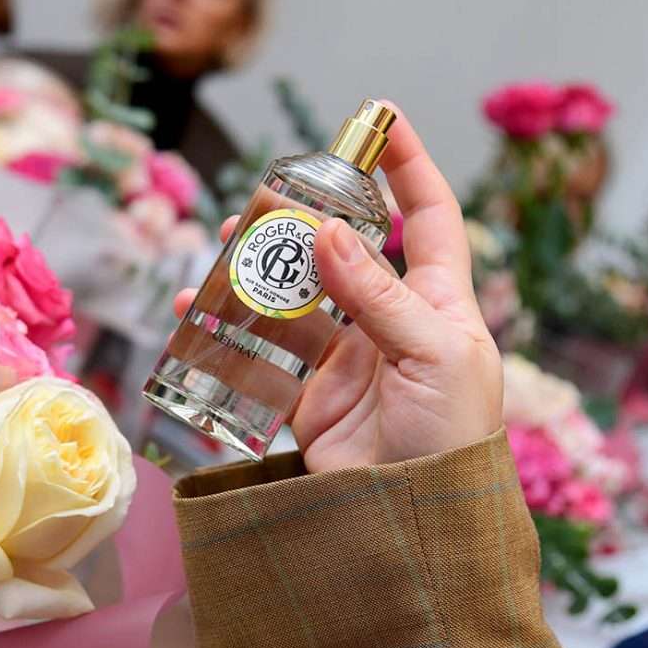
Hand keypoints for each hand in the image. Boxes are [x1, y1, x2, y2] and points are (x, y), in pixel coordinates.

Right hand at [174, 103, 501, 471]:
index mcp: (439, 305)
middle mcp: (391, 323)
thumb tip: (332, 231)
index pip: (430, 218)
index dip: (409, 167)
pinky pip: (263, 351)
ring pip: (295, 297)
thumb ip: (378, 297)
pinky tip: (195, 310)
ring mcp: (347, 360)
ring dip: (259, 269)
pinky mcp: (309, 397)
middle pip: (346, 251)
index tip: (380, 119)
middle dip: (306, 219)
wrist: (417, 528)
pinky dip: (227, 329)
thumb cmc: (452, 440)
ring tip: (223, 249)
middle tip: (262, 204)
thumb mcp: (431, 358)